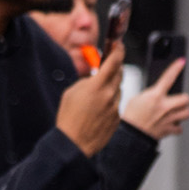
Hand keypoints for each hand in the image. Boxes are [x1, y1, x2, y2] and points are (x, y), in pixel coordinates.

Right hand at [55, 39, 124, 156]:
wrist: (73, 143)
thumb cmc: (69, 118)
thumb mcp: (71, 93)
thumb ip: (87, 81)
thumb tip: (95, 76)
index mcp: (97, 86)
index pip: (114, 61)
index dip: (118, 50)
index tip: (119, 45)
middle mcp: (109, 94)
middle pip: (120, 73)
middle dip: (114, 68)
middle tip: (107, 69)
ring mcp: (115, 106)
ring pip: (118, 89)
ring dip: (111, 87)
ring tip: (95, 97)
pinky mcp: (117, 117)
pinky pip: (116, 104)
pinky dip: (110, 102)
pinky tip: (97, 111)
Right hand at [122, 57, 188, 139]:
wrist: (129, 136)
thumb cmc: (129, 119)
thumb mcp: (135, 100)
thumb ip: (148, 95)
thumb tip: (155, 94)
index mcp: (154, 97)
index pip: (168, 78)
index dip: (176, 68)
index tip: (181, 62)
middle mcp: (164, 107)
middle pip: (186, 98)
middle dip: (182, 99)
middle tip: (176, 100)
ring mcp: (168, 119)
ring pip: (187, 112)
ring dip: (182, 112)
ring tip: (175, 112)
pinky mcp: (168, 129)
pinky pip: (179, 128)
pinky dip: (176, 127)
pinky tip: (171, 124)